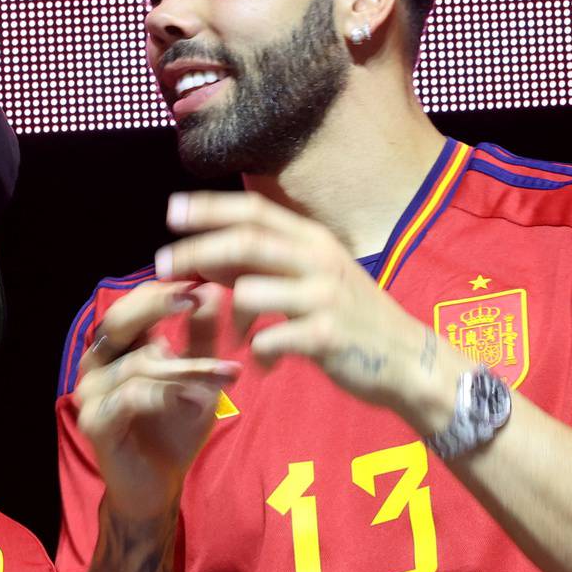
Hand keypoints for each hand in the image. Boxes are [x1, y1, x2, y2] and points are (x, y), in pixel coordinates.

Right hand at [74, 281, 241, 521]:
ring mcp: (90, 394)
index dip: (162, 291)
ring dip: (186, 367)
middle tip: (196, 298)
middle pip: (118, 322)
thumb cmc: (173, 429)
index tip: (203, 283)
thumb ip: (200, 338)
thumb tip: (212, 291)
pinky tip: (197, 401)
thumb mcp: (196, 378)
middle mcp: (95, 366)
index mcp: (116, 350)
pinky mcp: (95, 423)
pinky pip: (131, 398)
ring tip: (225, 372)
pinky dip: (167, 396)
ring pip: (137, 364)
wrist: (156, 487)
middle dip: (158, 306)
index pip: (130, 305)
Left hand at [156, 191, 454, 426]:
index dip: (209, 207)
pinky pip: (269, 340)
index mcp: (313, 240)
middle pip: (243, 242)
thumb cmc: (353, 318)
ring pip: (249, 292)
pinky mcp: (326, 335)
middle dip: (196, 251)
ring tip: (235, 337)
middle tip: (161, 265)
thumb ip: (268, 263)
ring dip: (229, 317)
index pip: (254, 209)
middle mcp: (319, 260)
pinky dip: (257, 354)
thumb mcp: (315, 277)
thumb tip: (211, 255)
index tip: (171, 210)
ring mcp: (324, 296)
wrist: (410, 361)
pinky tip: (264, 365)